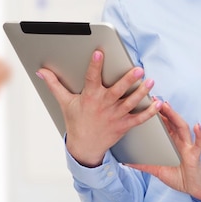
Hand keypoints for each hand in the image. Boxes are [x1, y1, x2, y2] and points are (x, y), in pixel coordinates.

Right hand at [36, 50, 162, 167]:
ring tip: (150, 81)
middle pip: (117, 91)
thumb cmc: (76, 121)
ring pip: (131, 102)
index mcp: (90, 97)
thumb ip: (54, 84)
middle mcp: (104, 106)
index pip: (91, 78)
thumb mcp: (65, 102)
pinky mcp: (124, 125)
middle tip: (138, 69)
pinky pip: (139, 118)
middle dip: (128, 80)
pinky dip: (150, 111)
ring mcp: (115, 116)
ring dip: (142, 92)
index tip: (99, 53)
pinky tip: (159, 102)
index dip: (95, 65)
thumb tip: (41, 71)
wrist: (85, 148)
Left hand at [127, 101, 200, 201]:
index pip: (163, 124)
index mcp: (171, 141)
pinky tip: (197, 126)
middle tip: (154, 99)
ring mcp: (187, 145)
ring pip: (182, 127)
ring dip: (175, 116)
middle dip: (164, 110)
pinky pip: (199, 143)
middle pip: (171, 121)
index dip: (156, 114)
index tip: (145, 103)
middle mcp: (179, 140)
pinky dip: (199, 135)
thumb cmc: (177, 175)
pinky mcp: (195, 155)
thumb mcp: (157, 170)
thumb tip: (126, 162)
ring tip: (167, 106)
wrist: (193, 188)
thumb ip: (144, 165)